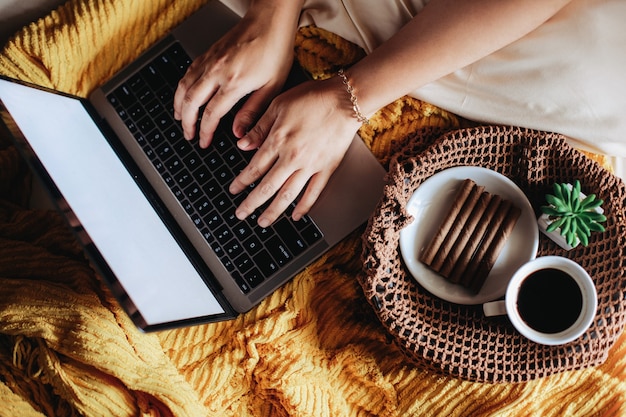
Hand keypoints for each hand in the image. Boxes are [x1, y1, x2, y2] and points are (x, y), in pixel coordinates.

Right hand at [173, 6, 296, 146]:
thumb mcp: (271, 88)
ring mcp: (210, 61)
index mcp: (233, 83)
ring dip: (179, 106)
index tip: (203, 142)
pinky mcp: (208, 53)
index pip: (211, 114)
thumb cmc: (275, 51)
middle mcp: (217, 71)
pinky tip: (184, 95)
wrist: (269, 22)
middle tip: (189, 136)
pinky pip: (188, 73)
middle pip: (191, 102)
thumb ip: (252, 112)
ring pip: (184, 87)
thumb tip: (239, 132)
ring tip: (180, 119)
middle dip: (187, 123)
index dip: (205, 132)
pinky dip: (182, 88)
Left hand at [229, 76, 361, 226]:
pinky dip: (304, 207)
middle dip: (251, 203)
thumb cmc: (312, 98)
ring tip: (263, 222)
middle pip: (267, 187)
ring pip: (287, 195)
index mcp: (278, 141)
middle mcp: (292, 157)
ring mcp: (310, 166)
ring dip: (273, 211)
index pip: (254, 167)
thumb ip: (259, 127)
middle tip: (240, 214)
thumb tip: (242, 145)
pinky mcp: (327, 169)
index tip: (233, 190)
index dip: (241, 181)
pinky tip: (295, 216)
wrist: (345, 100)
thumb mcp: (278, 105)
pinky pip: (314, 193)